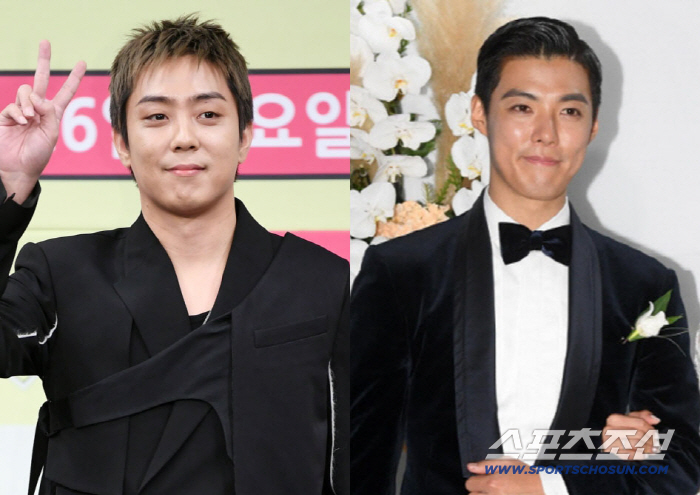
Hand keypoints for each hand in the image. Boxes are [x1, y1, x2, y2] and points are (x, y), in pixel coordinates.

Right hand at [0, 40, 84, 201]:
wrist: (17, 168)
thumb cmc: (37, 156)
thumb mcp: (51, 134)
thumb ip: (49, 113)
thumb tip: (38, 98)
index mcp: (54, 114)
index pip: (66, 92)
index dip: (73, 78)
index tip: (82, 63)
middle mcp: (38, 109)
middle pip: (40, 80)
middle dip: (43, 60)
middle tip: (45, 42)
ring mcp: (21, 111)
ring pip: (25, 92)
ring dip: (29, 104)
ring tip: (30, 119)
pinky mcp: (6, 115)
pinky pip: (13, 106)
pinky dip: (18, 113)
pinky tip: (22, 123)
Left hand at [465, 458, 543, 493]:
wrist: (542, 488)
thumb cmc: (527, 476)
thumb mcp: (507, 463)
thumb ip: (486, 465)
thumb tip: (471, 467)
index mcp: (493, 483)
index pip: (470, 483)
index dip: (475, 479)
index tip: (481, 479)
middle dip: (478, 490)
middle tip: (489, 486)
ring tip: (495, 491)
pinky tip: (499, 494)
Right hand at [602, 409, 659, 459]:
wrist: (610, 448)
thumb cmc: (623, 432)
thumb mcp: (631, 421)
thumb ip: (643, 417)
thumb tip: (655, 420)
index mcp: (614, 419)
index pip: (640, 423)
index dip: (651, 429)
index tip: (654, 434)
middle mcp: (609, 429)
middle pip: (639, 434)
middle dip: (650, 440)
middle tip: (654, 444)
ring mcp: (609, 441)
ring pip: (636, 444)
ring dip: (647, 448)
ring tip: (650, 450)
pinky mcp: (612, 454)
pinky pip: (632, 455)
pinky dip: (640, 455)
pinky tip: (642, 454)